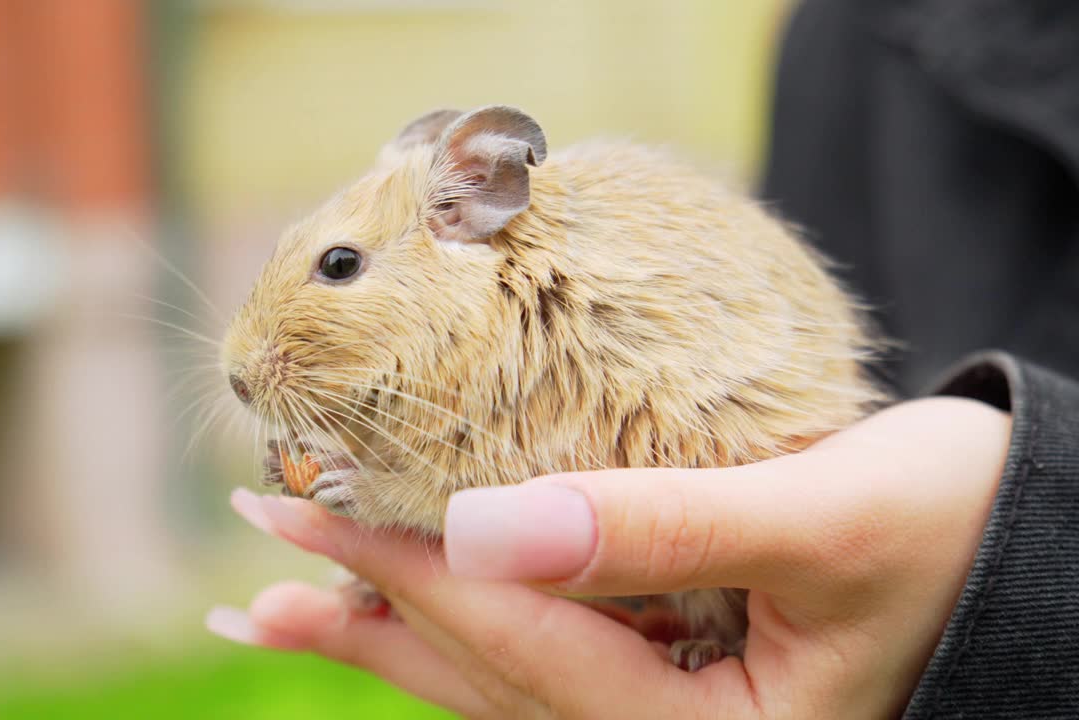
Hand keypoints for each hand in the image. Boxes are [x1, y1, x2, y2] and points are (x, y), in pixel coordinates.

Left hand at [208, 397, 1009, 718]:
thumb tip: (479, 523)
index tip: (288, 510)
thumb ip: (660, 530)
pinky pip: (546, 659)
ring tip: (289, 619)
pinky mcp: (683, 677)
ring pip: (502, 681)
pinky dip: (468, 628)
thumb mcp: (826, 523)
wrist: (1039, 551)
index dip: (393, 567)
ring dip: (393, 639)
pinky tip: (418, 610)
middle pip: (486, 681)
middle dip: (364, 620)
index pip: (512, 641)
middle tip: (257, 580)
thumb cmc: (967, 531)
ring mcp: (678, 718)